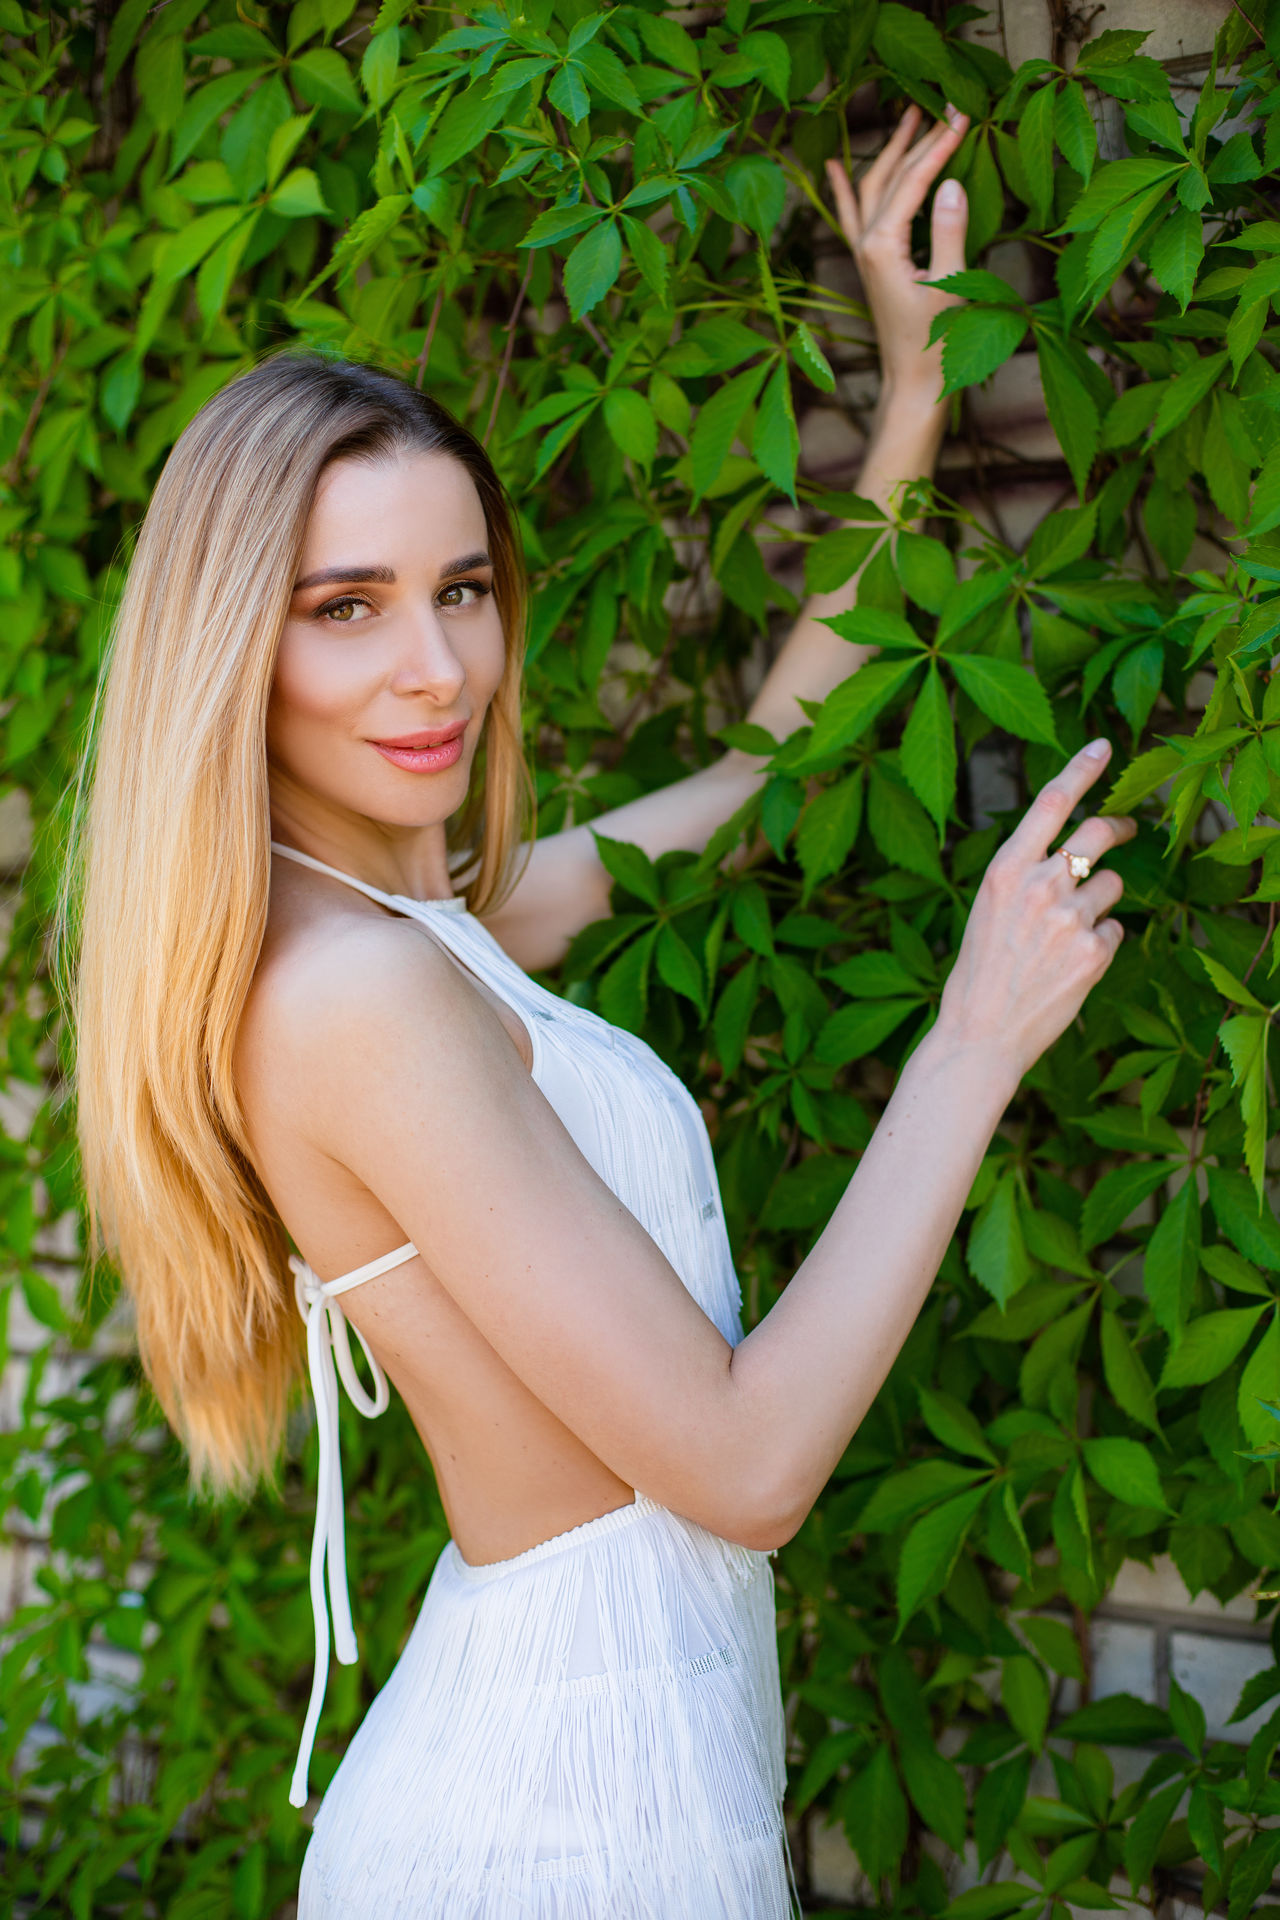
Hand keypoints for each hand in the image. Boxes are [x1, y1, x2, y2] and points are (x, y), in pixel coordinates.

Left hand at [825, 103, 969, 407]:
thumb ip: (950, 231)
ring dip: (889, 151)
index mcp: (883, 246)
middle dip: (914, 138)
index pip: (913, 181)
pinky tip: (833, 165)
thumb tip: (951, 182)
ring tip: (907, 116)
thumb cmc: (936, 344)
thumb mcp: (951, 286)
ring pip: (871, 188)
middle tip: (940, 104)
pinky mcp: (868, 264)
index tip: (961, 114)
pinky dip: (842, 189)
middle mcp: (865, 244)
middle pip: (888, 176)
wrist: (914, 384)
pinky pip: (850, 216)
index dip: (938, 146)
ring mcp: (863, 253)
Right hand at [937, 740, 1136, 1081]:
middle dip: (1120, 826)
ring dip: (1101, 902)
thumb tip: (1071, 854)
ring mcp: (1071, 918)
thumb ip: (1024, 876)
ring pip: (1114, 886)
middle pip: (1098, 832)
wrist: (980, 1035)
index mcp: (1004, 869)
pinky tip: (1070, 967)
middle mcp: (1039, 885)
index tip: (1102, 745)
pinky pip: (1116, 930)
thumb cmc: (979, 974)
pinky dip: (1100, 944)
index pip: (1051, 801)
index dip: (1081, 768)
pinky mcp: (1094, 952)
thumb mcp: (987, 909)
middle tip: (1126, 828)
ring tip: (1068, 937)